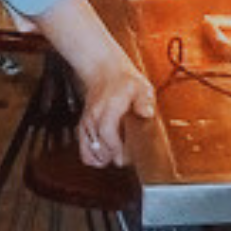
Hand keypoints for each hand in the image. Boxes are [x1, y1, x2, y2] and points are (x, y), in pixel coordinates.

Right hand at [76, 52, 155, 167]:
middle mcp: (94, 117)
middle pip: (98, 148)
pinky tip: (105, 156)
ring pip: (88, 153)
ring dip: (102, 160)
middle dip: (113, 158)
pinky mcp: (83, 128)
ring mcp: (87, 123)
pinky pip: (83, 150)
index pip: (107, 133)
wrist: (104, 71)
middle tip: (126, 159)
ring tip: (116, 157)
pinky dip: (92, 158)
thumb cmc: (124, 81)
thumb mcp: (140, 86)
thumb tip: (147, 112)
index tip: (127, 157)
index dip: (117, 149)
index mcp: (108, 108)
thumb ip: (144, 100)